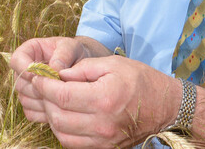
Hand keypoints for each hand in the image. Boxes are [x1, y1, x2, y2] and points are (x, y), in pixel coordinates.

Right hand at [9, 37, 88, 122]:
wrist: (80, 67)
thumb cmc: (74, 53)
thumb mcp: (72, 47)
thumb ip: (63, 55)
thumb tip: (54, 68)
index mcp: (29, 51)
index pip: (16, 60)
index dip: (25, 69)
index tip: (41, 75)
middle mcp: (23, 71)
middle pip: (20, 83)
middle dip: (38, 88)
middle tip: (58, 88)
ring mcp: (25, 88)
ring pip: (25, 100)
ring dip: (43, 101)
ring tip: (63, 97)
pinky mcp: (31, 104)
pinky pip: (31, 112)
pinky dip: (44, 112)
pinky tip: (60, 107)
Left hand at [32, 55, 179, 147]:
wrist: (166, 107)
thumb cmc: (141, 81)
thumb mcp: (113, 64)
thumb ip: (82, 68)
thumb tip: (58, 74)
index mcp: (104, 98)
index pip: (61, 96)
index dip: (44, 85)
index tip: (37, 76)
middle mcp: (102, 124)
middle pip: (57, 117)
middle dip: (44, 100)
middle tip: (42, 87)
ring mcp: (103, 140)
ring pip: (62, 133)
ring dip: (51, 117)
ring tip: (52, 101)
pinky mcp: (104, 148)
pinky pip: (73, 143)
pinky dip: (63, 130)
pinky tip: (64, 115)